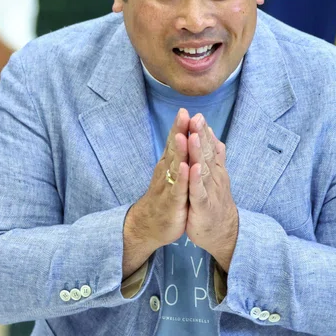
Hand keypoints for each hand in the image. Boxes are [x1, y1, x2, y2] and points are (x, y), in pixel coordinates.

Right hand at [123, 109, 190, 268]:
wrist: (149, 226)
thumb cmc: (164, 197)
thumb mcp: (172, 175)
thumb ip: (177, 156)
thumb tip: (182, 136)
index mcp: (169, 165)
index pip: (174, 142)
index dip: (179, 126)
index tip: (185, 109)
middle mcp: (166, 172)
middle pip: (173, 148)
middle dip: (179, 131)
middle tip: (183, 113)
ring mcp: (168, 186)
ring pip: (174, 166)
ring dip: (180, 150)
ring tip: (184, 135)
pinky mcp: (172, 202)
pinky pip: (177, 188)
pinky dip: (181, 177)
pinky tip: (185, 167)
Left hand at [185, 113, 238, 269]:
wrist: (222, 232)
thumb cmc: (215, 202)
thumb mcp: (215, 177)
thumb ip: (215, 156)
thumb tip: (213, 135)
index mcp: (214, 170)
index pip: (208, 147)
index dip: (202, 131)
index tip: (196, 114)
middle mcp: (214, 177)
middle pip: (206, 153)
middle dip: (200, 135)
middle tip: (196, 118)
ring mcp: (209, 191)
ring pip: (202, 169)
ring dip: (197, 153)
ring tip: (192, 137)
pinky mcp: (203, 205)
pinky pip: (198, 191)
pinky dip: (195, 179)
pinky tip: (192, 168)